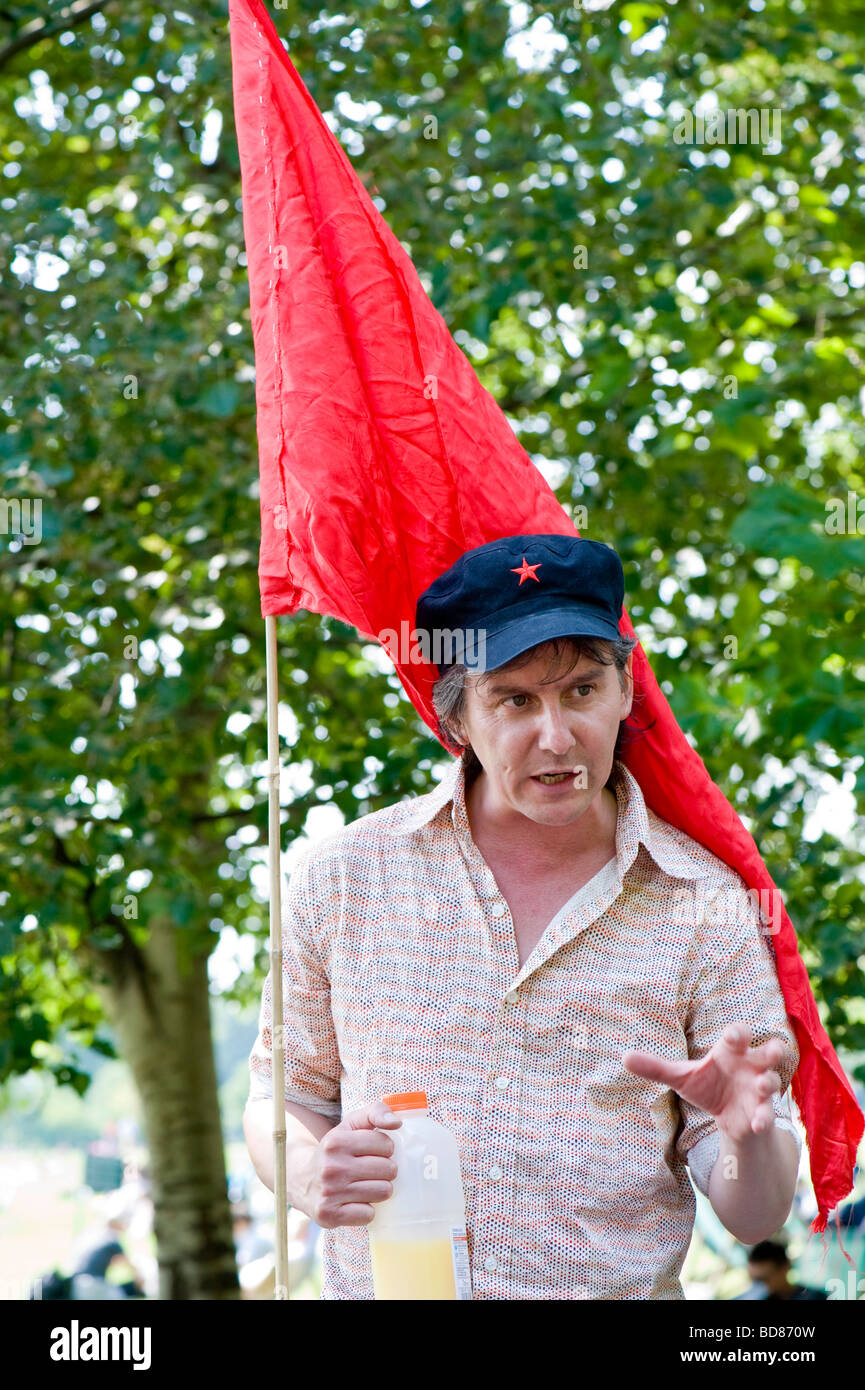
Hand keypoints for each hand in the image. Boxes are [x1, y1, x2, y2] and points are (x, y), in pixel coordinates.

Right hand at [308, 1100, 401, 1228]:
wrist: (301, 1179)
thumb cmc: (335, 1151)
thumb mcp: (350, 1125)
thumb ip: (375, 1112)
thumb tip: (397, 1123)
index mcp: (336, 1142)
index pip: (386, 1144)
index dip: (385, 1148)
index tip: (375, 1152)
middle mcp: (330, 1167)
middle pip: (389, 1170)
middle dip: (385, 1170)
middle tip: (372, 1170)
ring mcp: (329, 1193)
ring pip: (383, 1192)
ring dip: (379, 1189)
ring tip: (366, 1185)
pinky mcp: (329, 1216)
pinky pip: (369, 1215)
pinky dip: (367, 1210)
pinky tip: (356, 1202)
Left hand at [622, 1022, 787, 1144]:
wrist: (726, 1117)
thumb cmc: (708, 1085)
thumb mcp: (681, 1078)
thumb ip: (656, 1068)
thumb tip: (624, 1057)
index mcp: (731, 1052)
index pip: (739, 1035)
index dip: (738, 1033)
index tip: (733, 1035)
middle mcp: (750, 1067)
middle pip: (768, 1052)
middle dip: (771, 1050)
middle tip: (770, 1050)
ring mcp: (759, 1090)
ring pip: (773, 1081)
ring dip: (770, 1083)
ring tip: (762, 1086)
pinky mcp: (762, 1112)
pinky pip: (767, 1115)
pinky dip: (763, 1119)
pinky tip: (756, 1124)